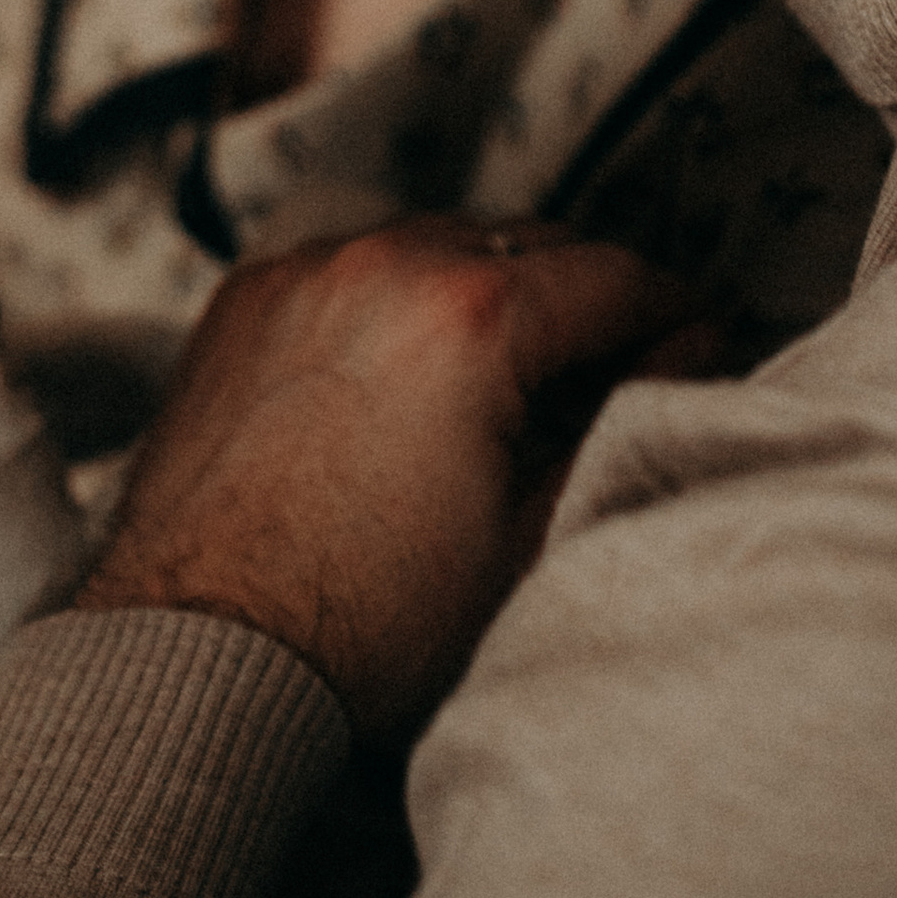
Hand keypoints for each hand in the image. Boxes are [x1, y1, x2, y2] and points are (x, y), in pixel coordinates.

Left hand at [76, 218, 696, 738]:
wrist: (198, 654)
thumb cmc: (367, 623)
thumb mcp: (532, 540)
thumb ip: (617, 428)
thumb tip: (669, 364)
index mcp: (472, 315)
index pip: (618, 277)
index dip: (677, 316)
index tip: (698, 348)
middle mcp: (384, 264)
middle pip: (531, 243)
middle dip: (586, 296)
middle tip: (616, 367)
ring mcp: (304, 272)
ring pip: (436, 243)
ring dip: (488, 286)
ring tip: (511, 376)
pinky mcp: (245, 299)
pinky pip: (350, 267)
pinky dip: (394, 301)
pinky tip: (407, 375)